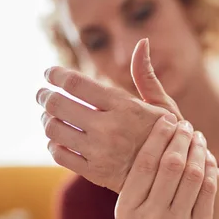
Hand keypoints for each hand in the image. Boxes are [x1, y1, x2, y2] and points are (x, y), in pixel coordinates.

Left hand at [36, 39, 181, 191]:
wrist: (176, 176)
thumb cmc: (169, 136)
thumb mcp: (163, 105)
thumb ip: (145, 74)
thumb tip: (142, 42)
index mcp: (125, 107)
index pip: (76, 84)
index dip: (56, 75)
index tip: (49, 73)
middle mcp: (110, 128)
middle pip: (58, 104)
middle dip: (44, 96)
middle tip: (42, 94)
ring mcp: (100, 153)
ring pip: (54, 130)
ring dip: (47, 119)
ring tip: (50, 116)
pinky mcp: (95, 173)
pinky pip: (59, 154)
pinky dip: (54, 143)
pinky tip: (60, 139)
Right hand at [114, 114, 217, 218]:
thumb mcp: (131, 206)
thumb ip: (137, 176)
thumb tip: (151, 129)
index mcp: (127, 210)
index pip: (145, 164)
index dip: (158, 138)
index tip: (167, 119)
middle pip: (171, 167)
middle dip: (181, 139)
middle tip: (186, 125)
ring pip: (193, 176)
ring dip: (198, 150)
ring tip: (198, 137)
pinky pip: (208, 191)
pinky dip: (210, 169)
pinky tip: (208, 156)